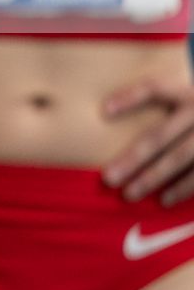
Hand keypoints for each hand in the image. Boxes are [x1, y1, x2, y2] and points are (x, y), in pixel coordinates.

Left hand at [103, 79, 193, 204]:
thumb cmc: (193, 113)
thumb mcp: (181, 96)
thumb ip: (151, 100)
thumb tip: (105, 110)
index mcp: (184, 93)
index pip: (154, 89)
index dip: (130, 97)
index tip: (104, 111)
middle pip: (159, 135)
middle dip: (133, 158)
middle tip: (108, 178)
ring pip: (179, 157)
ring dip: (153, 177)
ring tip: (129, 194)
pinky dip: (183, 189)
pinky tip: (164, 200)